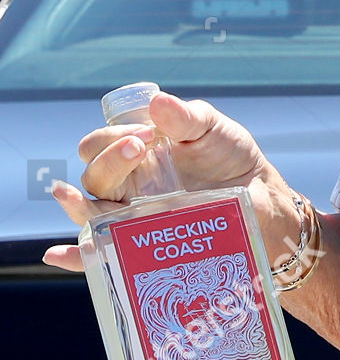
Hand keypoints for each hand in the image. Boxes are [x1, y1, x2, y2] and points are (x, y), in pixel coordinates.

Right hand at [42, 90, 289, 272]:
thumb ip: (186, 117)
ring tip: (69, 194)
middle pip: (94, 176)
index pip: (100, 144)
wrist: (261, 198)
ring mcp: (134, 216)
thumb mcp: (212, 129)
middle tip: (138, 148)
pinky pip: (102, 254)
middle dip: (108, 159)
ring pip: (93, 212)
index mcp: (136, 153)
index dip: (112, 136)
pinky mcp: (146, 244)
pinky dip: (76, 256)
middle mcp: (128, 185)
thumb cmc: (231, 158)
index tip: (146, 133)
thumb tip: (157, 102)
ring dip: (78, 203)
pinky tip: (57, 255)